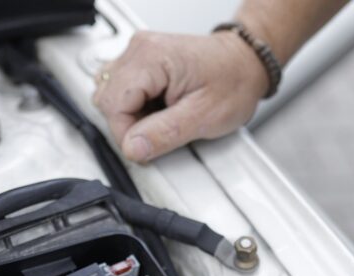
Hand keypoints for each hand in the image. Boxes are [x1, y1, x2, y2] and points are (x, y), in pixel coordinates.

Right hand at [92, 31, 267, 162]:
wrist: (246, 65)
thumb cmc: (233, 83)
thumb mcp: (203, 116)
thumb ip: (164, 134)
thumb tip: (133, 148)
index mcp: (152, 58)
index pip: (113, 104)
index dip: (126, 134)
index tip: (146, 147)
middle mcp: (140, 49)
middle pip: (107, 99)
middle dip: (129, 125)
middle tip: (159, 132)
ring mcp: (139, 52)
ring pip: (110, 95)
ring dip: (131, 115)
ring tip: (161, 117)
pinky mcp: (142, 60)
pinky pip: (121, 89)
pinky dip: (135, 106)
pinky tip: (156, 109)